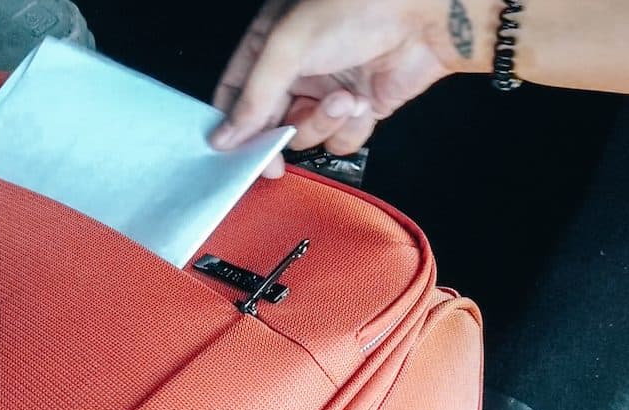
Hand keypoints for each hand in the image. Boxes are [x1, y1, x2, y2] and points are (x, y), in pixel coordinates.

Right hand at [210, 0, 479, 176]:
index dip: (233, 128)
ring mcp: (325, 93)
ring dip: (324, 124)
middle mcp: (294, 73)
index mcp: (267, 48)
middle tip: (288, 136)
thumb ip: (253, 96)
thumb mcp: (288, 46)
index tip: (237, 155)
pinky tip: (365, 102)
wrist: (425, 14)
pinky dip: (352, 128)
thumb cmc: (356, 7)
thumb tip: (224, 138)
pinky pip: (340, 142)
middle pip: (270, 126)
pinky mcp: (357, 111)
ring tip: (345, 98)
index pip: (235, 97)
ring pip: (306, 137)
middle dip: (284, 132)